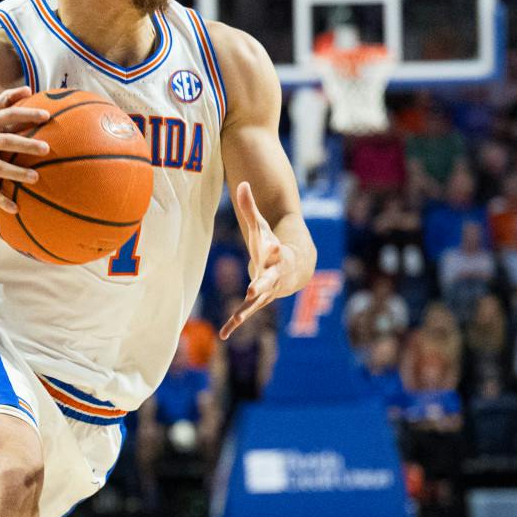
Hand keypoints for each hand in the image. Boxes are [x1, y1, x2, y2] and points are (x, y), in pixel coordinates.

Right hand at [0, 86, 50, 214]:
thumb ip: (3, 101)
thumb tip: (28, 89)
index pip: (8, 114)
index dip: (26, 114)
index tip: (46, 115)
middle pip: (5, 140)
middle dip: (26, 144)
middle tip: (46, 148)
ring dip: (17, 172)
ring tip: (36, 178)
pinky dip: (1, 199)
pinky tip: (16, 208)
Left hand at [220, 182, 309, 340]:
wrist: (292, 269)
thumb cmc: (271, 246)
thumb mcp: (260, 228)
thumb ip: (250, 208)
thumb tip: (242, 182)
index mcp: (274, 254)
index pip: (273, 248)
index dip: (272, 246)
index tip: (272, 244)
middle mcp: (273, 274)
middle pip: (268, 279)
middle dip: (262, 283)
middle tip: (253, 289)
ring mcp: (266, 290)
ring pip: (258, 300)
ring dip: (248, 307)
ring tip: (240, 316)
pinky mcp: (257, 300)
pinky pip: (246, 313)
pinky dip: (235, 322)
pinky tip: (223, 334)